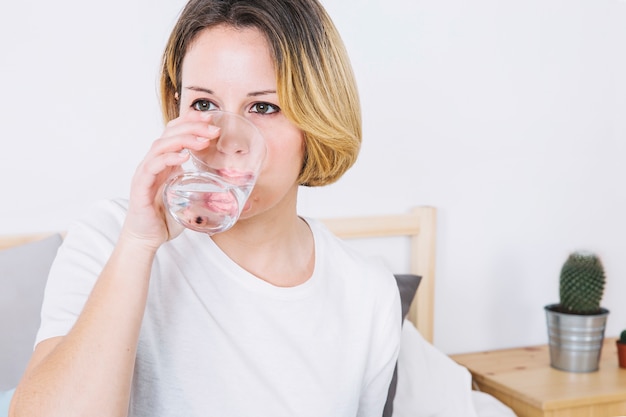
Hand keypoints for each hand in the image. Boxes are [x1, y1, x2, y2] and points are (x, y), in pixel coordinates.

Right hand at [121, 111, 220, 248]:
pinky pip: (152, 166)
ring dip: (183, 140)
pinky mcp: (140, 186)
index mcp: (165, 162)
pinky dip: (168, 158)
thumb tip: (234, 192)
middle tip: (213, 128)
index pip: (174, 132)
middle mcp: (154, 162)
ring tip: (203, 140)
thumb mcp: (190, 199)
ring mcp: (146, 173)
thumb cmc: (165, 218)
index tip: (211, 118)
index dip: (191, 121)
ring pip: (161, 146)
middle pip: (169, 133)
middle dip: (192, 126)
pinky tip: (183, 157)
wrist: (147, 238)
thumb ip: (205, 190)